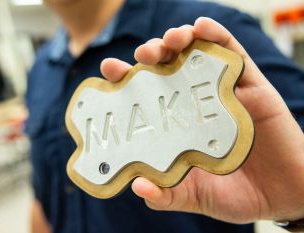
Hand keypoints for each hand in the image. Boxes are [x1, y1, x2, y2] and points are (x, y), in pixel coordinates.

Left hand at [100, 17, 303, 223]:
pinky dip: (216, 35)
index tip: (110, 69)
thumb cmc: (236, 194)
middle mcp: (195, 102)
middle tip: (144, 54)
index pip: (146, 93)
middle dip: (152, 52)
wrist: (282, 195)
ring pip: (196, 53)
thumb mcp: (195, 196)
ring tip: (171, 39)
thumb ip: (167, 195)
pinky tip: (202, 27)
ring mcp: (221, 91)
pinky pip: (233, 52)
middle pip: (167, 66)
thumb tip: (139, 186)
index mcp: (177, 122)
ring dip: (180, 38)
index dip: (126, 78)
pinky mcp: (250, 86)